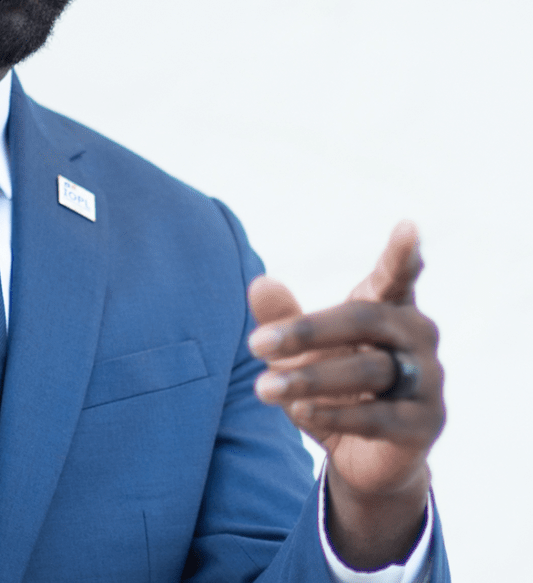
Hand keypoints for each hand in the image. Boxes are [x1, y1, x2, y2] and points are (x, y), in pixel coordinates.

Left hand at [247, 221, 445, 569]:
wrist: (363, 456)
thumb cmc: (333, 384)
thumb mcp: (302, 350)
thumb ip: (283, 317)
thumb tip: (260, 283)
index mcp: (390, 307)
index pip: (397, 276)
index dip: (402, 254)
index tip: (408, 226)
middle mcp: (417, 337)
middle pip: (364, 320)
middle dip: (306, 331)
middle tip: (254, 344)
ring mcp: (428, 380)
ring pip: (367, 370)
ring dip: (308, 378)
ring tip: (263, 387)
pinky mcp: (425, 424)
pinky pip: (377, 416)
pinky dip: (334, 414)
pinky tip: (299, 412)